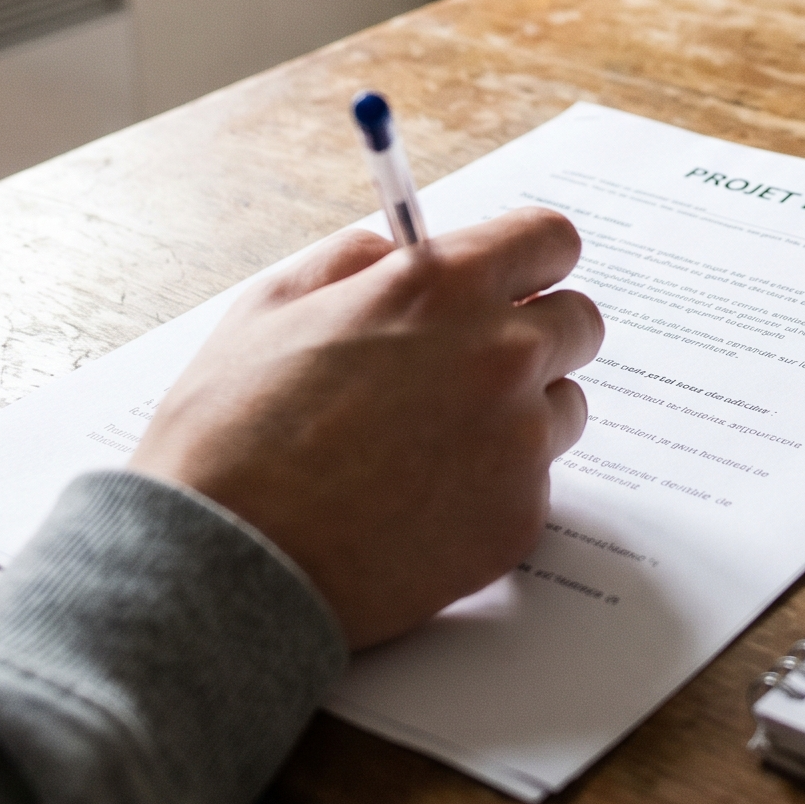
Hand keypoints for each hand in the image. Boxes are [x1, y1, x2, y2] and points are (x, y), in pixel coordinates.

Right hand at [129, 208, 600, 647]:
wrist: (224, 563)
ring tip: (432, 443)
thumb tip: (398, 250)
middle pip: (579, 322)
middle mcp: (501, 355)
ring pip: (564, 406)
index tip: (509, 282)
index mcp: (445, 286)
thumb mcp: (271, 305)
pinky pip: (534, 484)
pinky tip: (422, 502)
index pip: (551, 239)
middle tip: (468, 367)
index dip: (527, 261)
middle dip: (535, 334)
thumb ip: (352, 259)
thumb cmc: (231, 430)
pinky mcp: (519, 519)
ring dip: (520, 414)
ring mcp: (518, 442)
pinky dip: (494, 488)